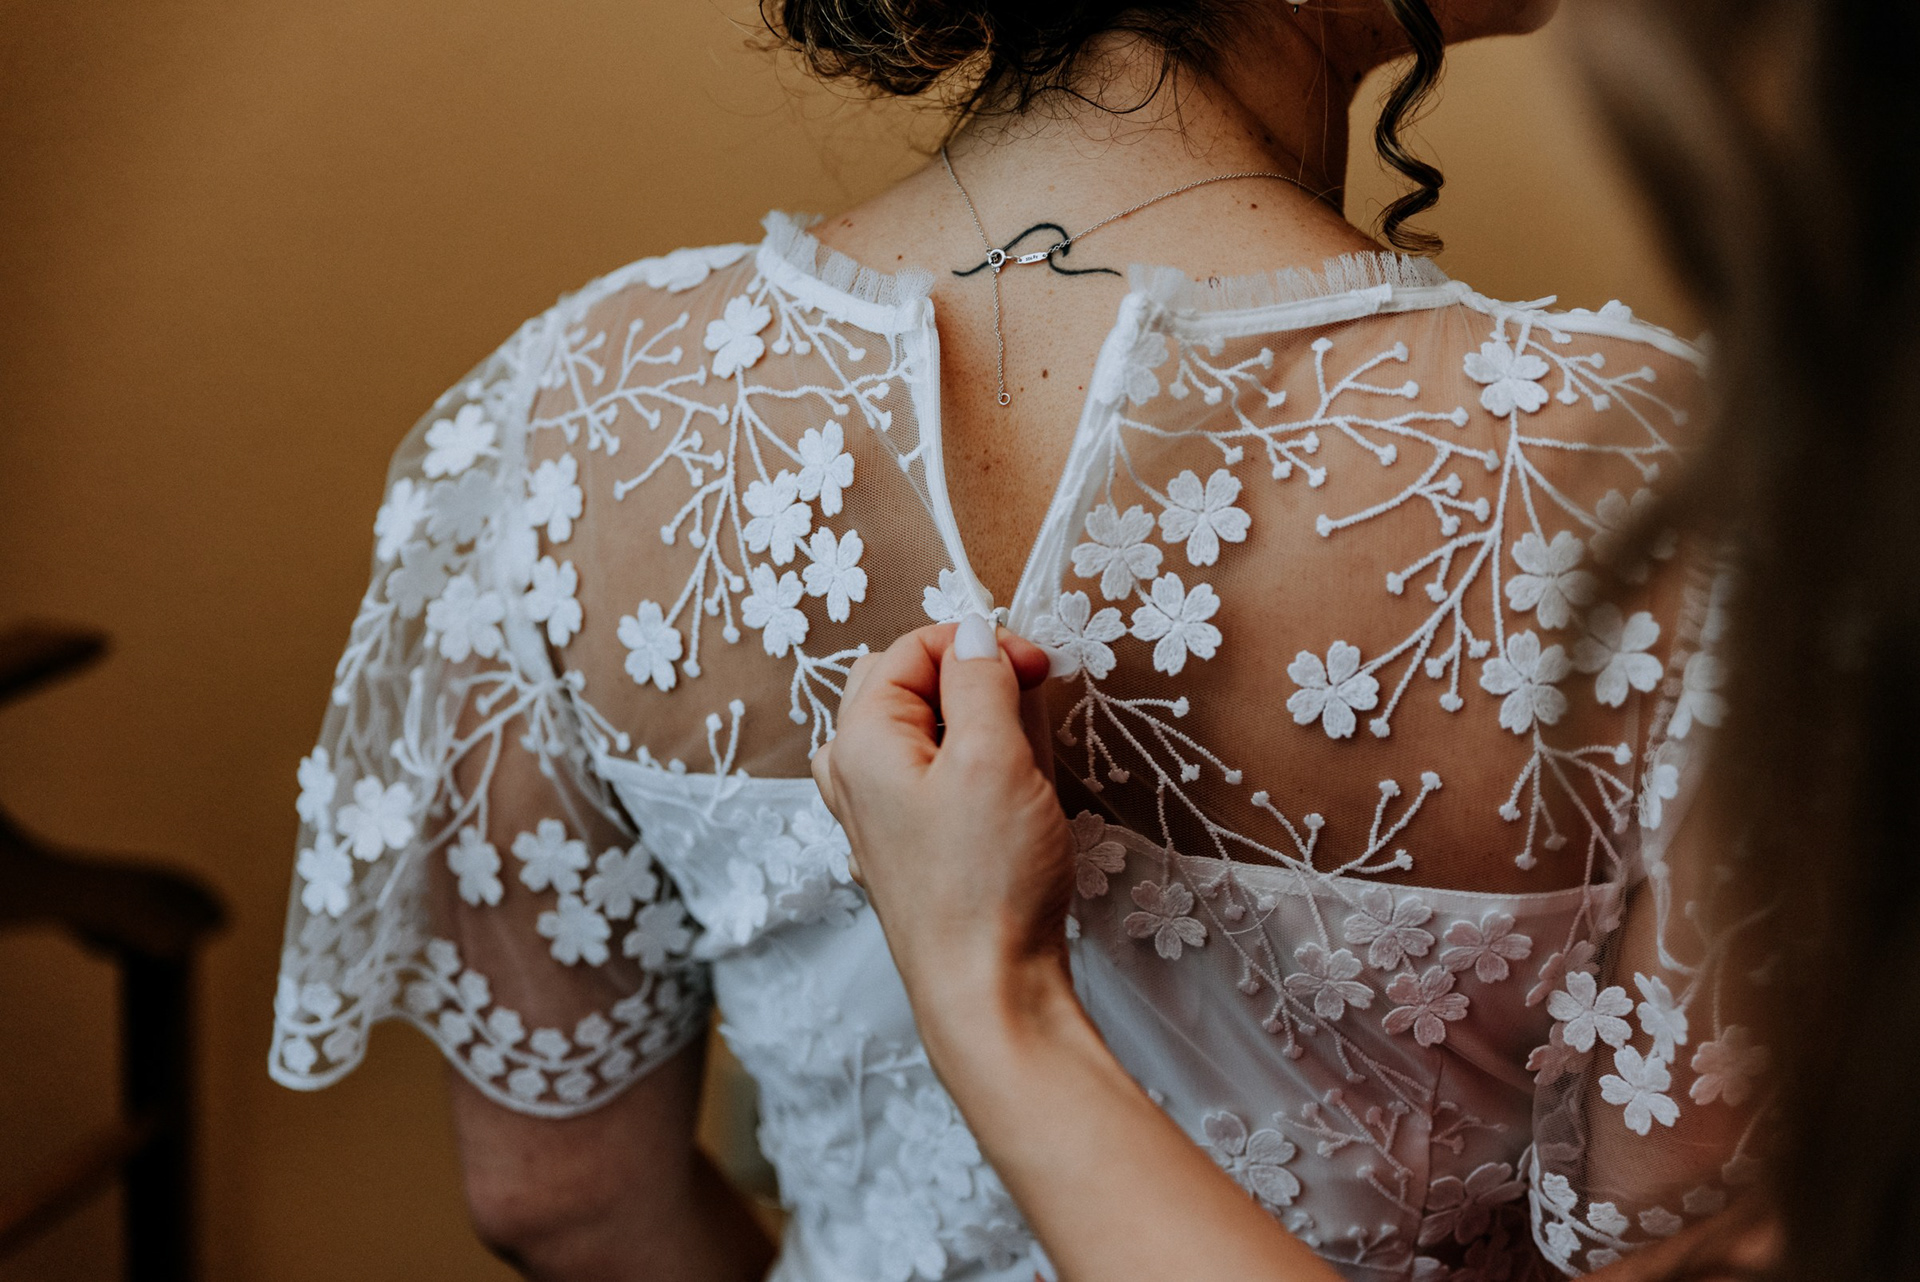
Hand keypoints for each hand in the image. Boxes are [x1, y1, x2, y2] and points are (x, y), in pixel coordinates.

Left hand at [810, 613, 1069, 1027]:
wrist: (987, 992)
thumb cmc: (987, 883)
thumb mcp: (994, 758)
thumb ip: (979, 680)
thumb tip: (972, 632)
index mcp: (859, 740)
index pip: (910, 647)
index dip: (977, 641)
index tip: (1037, 664)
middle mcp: (851, 775)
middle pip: (905, 684)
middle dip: (971, 677)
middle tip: (1031, 698)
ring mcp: (873, 818)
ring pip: (918, 734)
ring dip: (971, 725)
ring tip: (1018, 749)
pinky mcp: (905, 852)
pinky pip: (928, 782)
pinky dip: (967, 769)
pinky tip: (1003, 796)